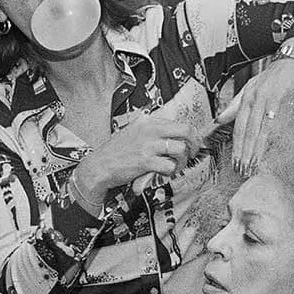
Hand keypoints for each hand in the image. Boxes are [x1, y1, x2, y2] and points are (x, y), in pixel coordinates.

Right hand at [72, 112, 194, 210]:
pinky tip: (165, 172)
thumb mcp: (133, 131)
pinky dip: (171, 171)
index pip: (180, 122)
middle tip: (192, 153)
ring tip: (177, 166)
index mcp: (148, 121)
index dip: (191, 134)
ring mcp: (148, 145)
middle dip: (194, 144)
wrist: (99, 165)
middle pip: (186, 130)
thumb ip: (152, 130)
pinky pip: (170, 166)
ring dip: (183, 161)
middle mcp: (150, 130)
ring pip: (181, 149)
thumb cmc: (116, 151)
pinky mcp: (146, 161)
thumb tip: (174, 135)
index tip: (193, 143)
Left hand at [216, 56, 293, 172]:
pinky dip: (271, 134)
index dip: (237, 146)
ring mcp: (268, 98)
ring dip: (256, 149)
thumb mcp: (251, 87)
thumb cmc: (275, 75)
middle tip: (242, 170)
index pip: (239, 127)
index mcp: (247, 98)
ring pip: (259, 129)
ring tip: (253, 165)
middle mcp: (255, 99)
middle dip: (244, 153)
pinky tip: (269, 146)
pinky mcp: (282, 98)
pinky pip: (275, 120)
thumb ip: (236, 105)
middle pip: (247, 131)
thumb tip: (219, 120)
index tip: (235, 163)